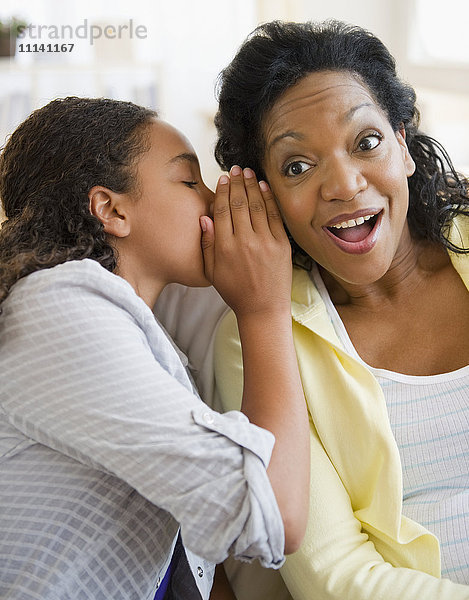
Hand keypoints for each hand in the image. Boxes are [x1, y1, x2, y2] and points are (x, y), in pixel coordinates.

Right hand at [200, 166, 291, 317]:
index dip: (223, 191)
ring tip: (249, 173)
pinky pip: (274, 215)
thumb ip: (207, 244)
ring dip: (252, 185)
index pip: (222, 210)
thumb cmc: (235, 292)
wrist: (263, 309)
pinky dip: (269, 198)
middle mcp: (243, 241)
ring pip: (256, 205)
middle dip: (237, 182)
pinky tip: (264, 186)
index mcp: (224, 248)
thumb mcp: (212, 272)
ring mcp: (264, 242)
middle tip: (236, 169)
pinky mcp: (281, 245)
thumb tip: (205, 217)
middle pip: (239, 203)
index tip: (223, 179)